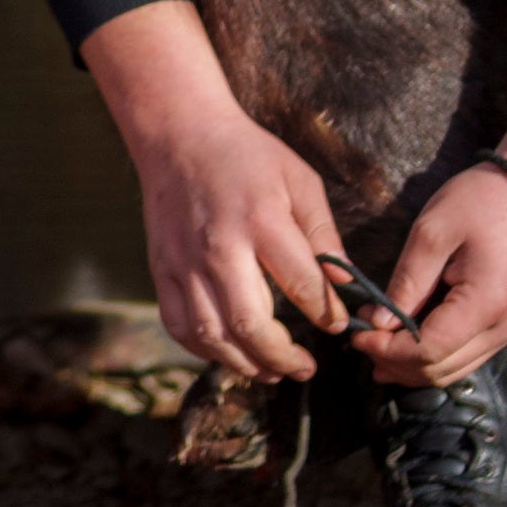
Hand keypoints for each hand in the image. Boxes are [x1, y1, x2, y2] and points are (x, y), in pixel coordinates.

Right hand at [79, 1, 357, 386]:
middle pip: (250, 324)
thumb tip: (345, 284)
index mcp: (262, 220)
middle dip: (283, 356)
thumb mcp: (300, 180)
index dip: (326, 315)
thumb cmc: (248, 156)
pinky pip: (180, 326)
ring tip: (272, 371)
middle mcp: (219, 247)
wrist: (180, 135)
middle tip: (306, 367)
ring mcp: (184, 263)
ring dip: (246, 363)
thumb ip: (323, 234)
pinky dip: (205, 350)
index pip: (302, 285)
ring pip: (213, 335)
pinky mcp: (161, 270)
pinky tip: (230, 353)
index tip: (338, 326)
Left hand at [351, 161, 506, 389]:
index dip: (388, 350)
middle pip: (439, 370)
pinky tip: (404, 343)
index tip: (356, 335)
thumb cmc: (479, 202)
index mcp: (485, 303)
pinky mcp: (503, 326)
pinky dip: (430, 357)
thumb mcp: (432, 232)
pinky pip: (463, 357)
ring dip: (410, 366)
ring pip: (451, 371)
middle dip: (394, 362)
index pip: (428, 351)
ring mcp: (506, 331)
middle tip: (359, 340)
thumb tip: (379, 324)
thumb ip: (406, 282)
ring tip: (375, 346)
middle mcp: (502, 328)